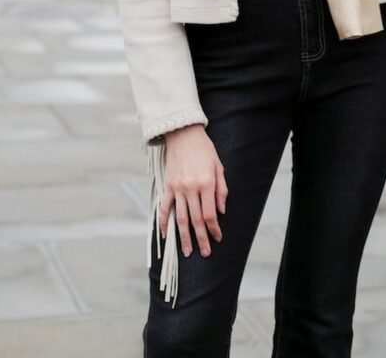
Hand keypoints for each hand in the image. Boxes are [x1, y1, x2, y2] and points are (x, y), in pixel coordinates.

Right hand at [160, 124, 227, 258]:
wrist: (183, 134)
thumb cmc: (204, 150)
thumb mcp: (219, 166)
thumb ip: (221, 189)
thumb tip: (221, 212)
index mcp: (207, 183)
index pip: (210, 214)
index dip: (214, 229)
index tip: (217, 238)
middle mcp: (191, 188)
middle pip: (196, 220)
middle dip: (201, 239)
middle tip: (205, 253)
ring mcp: (178, 188)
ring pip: (180, 218)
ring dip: (184, 236)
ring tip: (187, 251)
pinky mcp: (167, 186)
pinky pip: (165, 207)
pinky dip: (164, 222)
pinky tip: (166, 235)